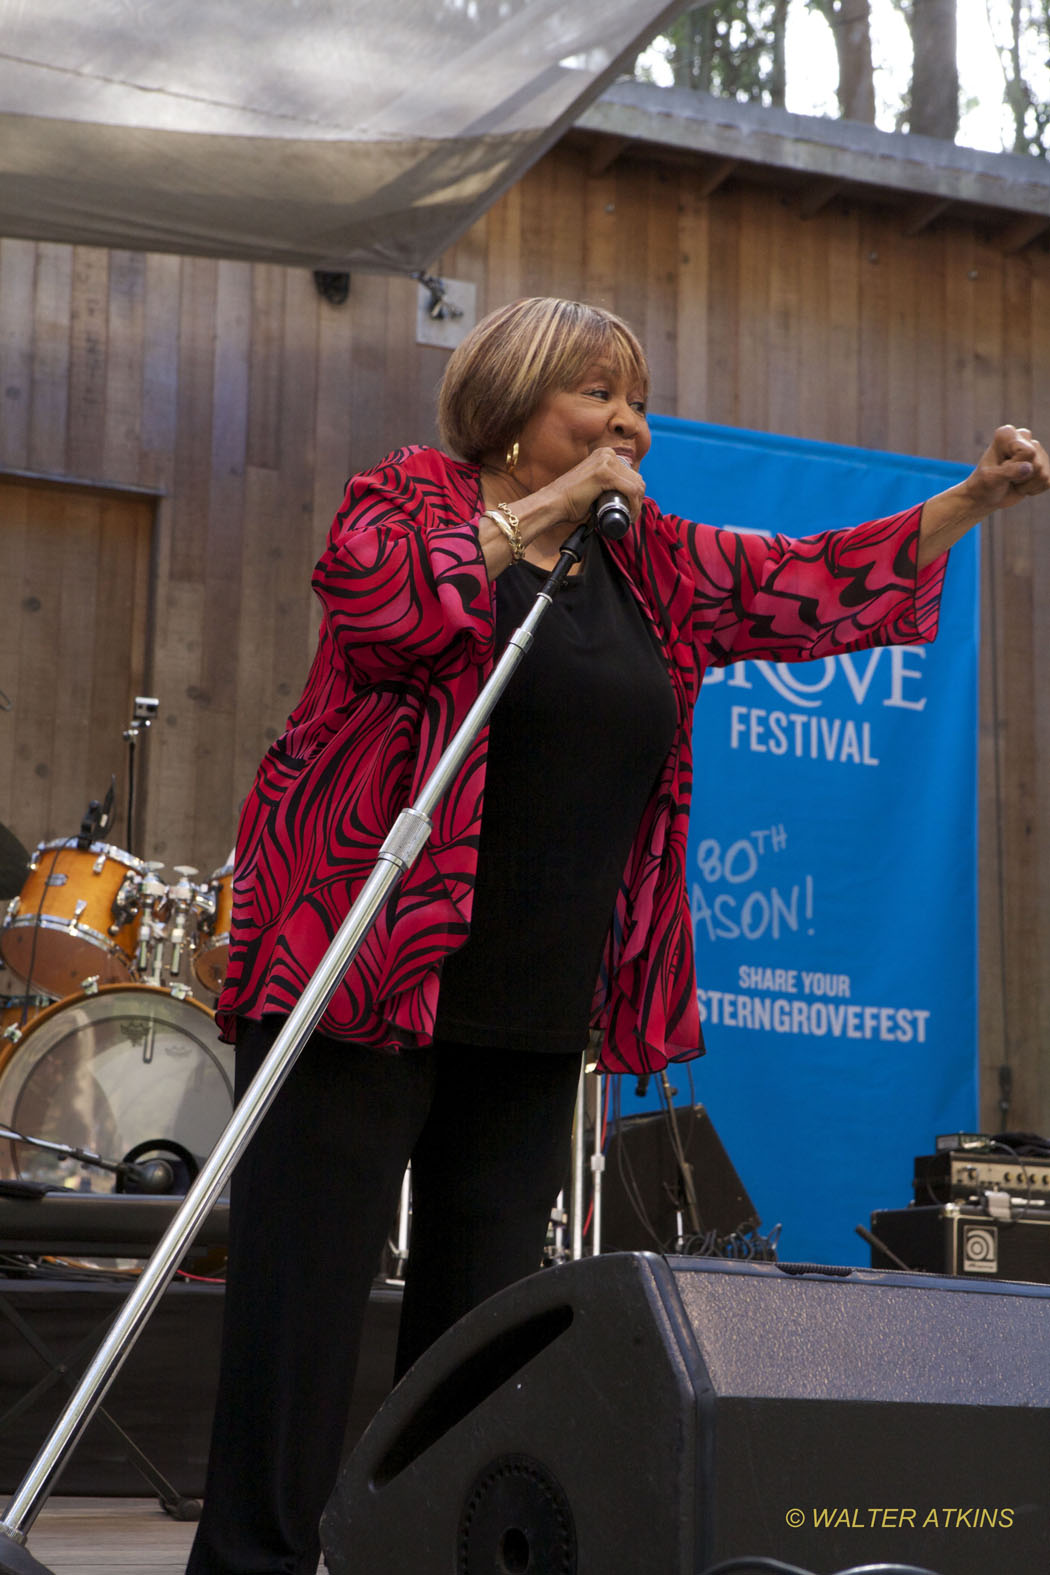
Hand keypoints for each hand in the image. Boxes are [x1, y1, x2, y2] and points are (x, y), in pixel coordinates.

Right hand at [530, 446, 647, 529]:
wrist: (553, 504)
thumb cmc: (570, 500)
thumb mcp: (593, 485)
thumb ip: (606, 484)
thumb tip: (622, 496)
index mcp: (605, 455)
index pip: (631, 475)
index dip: (635, 495)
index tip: (630, 510)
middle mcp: (607, 454)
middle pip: (636, 479)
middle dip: (638, 500)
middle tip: (630, 516)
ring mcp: (606, 462)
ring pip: (636, 485)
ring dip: (637, 505)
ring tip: (629, 518)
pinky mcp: (605, 474)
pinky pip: (630, 490)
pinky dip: (634, 505)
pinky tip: (629, 515)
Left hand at [960, 425, 1048, 513]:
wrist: (986, 497)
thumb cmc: (984, 485)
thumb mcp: (990, 479)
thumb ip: (1008, 472)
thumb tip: (1029, 468)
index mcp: (1007, 434)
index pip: (1028, 452)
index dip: (1014, 466)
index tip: (1000, 467)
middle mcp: (1024, 437)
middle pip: (1036, 463)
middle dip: (1020, 477)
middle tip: (1005, 476)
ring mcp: (1037, 449)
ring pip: (1043, 474)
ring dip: (1025, 485)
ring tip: (1012, 480)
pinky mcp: (1044, 464)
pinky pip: (1048, 482)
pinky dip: (1033, 489)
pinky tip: (1021, 484)